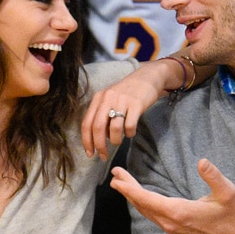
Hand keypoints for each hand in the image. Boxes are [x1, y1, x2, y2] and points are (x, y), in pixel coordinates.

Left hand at [81, 56, 214, 159]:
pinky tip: (130, 132)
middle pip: (98, 128)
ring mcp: (122, 101)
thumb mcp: (109, 99)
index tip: (90, 153)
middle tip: (103, 156)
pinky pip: (130, 126)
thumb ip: (101, 116)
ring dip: (115, 141)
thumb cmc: (126, 93)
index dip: (87, 141)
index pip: (87, 123)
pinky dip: (129, 134)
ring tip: (118, 141)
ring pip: (114, 129)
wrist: (147, 78)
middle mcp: (108, 98)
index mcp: (98, 98)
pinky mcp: (136, 104)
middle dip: (99, 145)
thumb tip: (97, 139)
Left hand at [110, 158, 234, 233]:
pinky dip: (142, 204)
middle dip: (127, 189)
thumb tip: (202, 162)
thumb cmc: (234, 213)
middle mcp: (171, 222)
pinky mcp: (176, 229)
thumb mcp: (228, 192)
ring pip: (146, 211)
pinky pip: (152, 215)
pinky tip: (140, 197)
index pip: (147, 199)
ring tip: (121, 183)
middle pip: (142, 204)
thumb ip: (214, 176)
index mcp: (180, 212)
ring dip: (133, 197)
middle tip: (114, 175)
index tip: (117, 178)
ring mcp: (172, 228)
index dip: (130, 188)